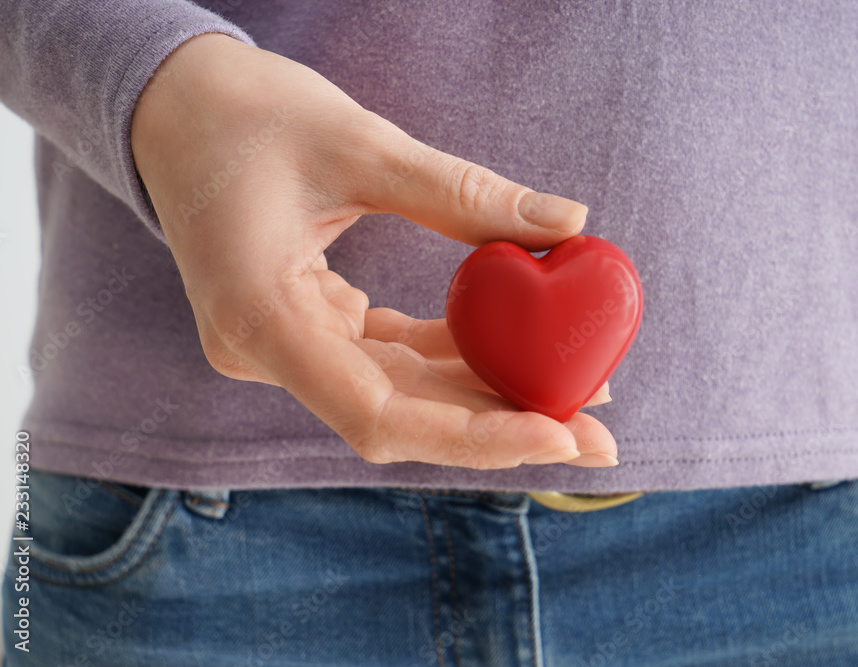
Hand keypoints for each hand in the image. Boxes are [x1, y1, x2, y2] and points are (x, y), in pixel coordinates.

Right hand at [131, 34, 617, 468]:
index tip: (560, 433)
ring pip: (401, 396)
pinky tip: (518, 351)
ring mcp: (284, 346)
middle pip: (401, 419)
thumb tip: (570, 224)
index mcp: (260, 318)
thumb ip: (463, 195)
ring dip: (488, 398)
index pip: (378, 416)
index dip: (475, 436)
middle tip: (599, 435)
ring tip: (577, 390)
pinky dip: (454, 359)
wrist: (175, 106)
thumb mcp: (359, 143)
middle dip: (503, 428)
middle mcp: (267, 353)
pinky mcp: (304, 328)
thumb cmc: (246, 113)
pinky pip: (389, 359)